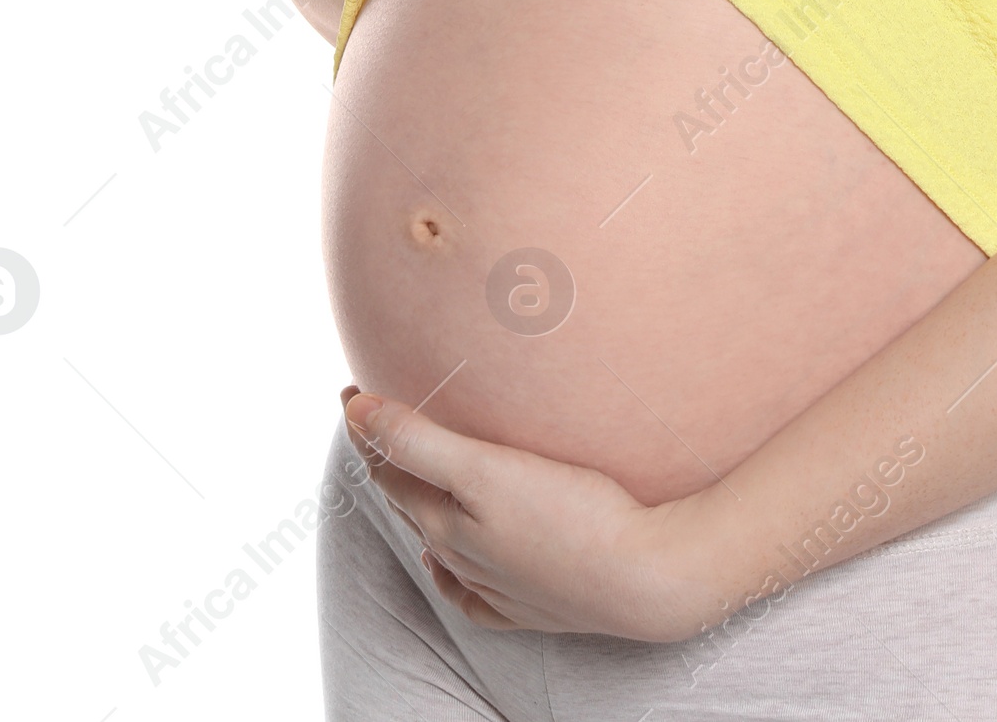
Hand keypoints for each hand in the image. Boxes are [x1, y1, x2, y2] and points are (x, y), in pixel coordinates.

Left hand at [341, 388, 715, 642]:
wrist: (645, 578)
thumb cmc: (571, 516)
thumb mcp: (485, 469)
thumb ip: (419, 440)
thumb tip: (356, 411)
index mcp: (445, 520)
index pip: (390, 465)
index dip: (368, 425)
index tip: (352, 390)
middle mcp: (461, 555)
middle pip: (410, 499)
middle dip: (388, 457)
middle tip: (376, 416)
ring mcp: (495, 584)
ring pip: (438, 541)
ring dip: (418, 503)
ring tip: (410, 474)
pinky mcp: (529, 606)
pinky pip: (470, 594)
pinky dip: (448, 573)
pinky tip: (444, 561)